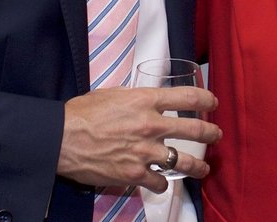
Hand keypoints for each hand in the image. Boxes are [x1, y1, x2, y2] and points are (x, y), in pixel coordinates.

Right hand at [57, 86, 220, 192]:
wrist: (60, 138)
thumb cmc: (82, 112)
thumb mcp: (114, 94)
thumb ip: (137, 98)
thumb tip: (148, 100)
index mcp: (147, 100)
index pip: (189, 97)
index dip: (206, 100)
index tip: (212, 103)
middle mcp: (151, 125)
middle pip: (194, 130)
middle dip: (210, 133)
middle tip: (215, 136)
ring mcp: (145, 152)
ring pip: (183, 162)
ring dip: (197, 167)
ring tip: (203, 169)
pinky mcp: (134, 174)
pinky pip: (159, 182)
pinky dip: (162, 183)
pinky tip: (163, 182)